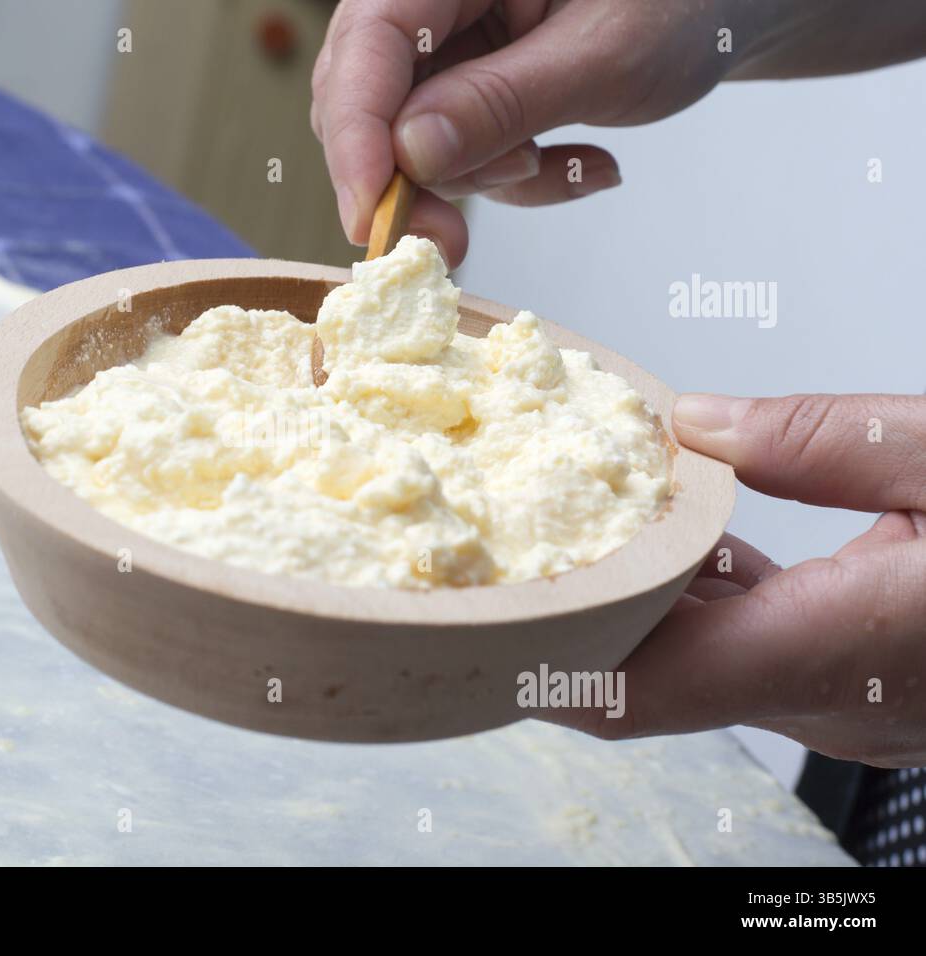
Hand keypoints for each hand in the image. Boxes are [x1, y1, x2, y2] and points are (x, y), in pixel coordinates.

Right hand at [311, 0, 925, 265]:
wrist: (731, 5)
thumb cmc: (687, 0)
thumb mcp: (606, 53)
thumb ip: (505, 100)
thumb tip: (410, 154)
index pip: (369, 43)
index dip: (356, 135)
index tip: (371, 217)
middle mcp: (438, 1)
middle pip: (368, 100)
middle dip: (412, 180)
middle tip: (450, 243)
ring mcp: (452, 46)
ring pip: (412, 142)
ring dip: (485, 180)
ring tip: (568, 165)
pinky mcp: (472, 85)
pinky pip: (461, 154)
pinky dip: (516, 178)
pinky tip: (582, 163)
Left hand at [551, 393, 925, 767]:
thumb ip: (824, 443)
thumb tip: (698, 425)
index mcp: (839, 649)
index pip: (639, 689)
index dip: (542, 659)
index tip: (476, 617)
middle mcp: (830, 702)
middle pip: (653, 670)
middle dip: (579, 605)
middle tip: (515, 534)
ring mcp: (847, 705)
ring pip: (698, 662)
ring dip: (641, 599)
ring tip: (590, 517)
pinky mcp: (861, 688)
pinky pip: (748, 651)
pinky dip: (707, 600)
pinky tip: (694, 537)